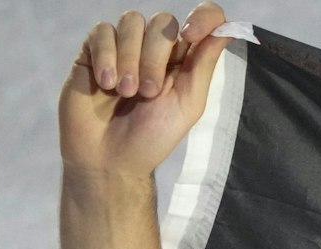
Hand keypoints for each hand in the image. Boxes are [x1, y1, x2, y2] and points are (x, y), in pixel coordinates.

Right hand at [59, 4, 231, 176]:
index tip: (191, 36)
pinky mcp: (93, 50)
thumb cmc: (153, 136)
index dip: (202, 18)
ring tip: (124, 92)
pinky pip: (101, 31)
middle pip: (163, 22)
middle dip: (155, 57)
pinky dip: (105, 56)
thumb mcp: (188, 104)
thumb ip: (203, 65)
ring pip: (132, 22)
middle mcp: (156, 48)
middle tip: (146, 93)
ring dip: (129, 59)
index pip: (203, 19)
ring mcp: (123, 47)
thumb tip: (227, 30)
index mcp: (184, 60)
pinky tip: (105, 84)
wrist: (110, 157)